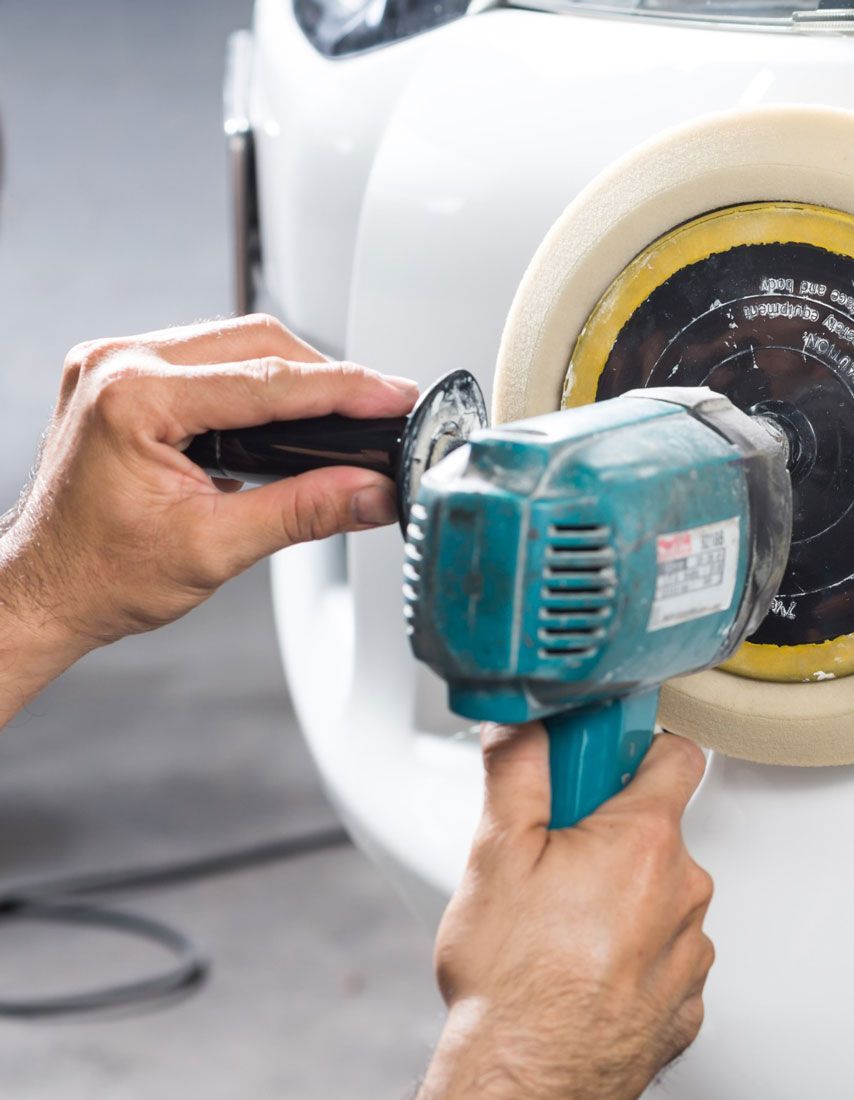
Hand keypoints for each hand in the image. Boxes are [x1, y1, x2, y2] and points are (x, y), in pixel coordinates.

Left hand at [0, 316, 415, 720]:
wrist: (42, 590)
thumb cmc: (98, 575)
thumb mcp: (216, 548)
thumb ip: (305, 511)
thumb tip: (371, 491)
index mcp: (133, 399)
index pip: (269, 382)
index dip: (346, 389)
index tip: (395, 396)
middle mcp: (118, 366)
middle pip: (256, 341)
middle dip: (325, 375)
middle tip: (379, 406)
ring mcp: (114, 364)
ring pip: (235, 341)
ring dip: (292, 374)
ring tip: (338, 413)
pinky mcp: (121, 375)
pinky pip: (206, 356)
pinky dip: (254, 379)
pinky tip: (280, 411)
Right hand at [373, 727, 715, 1099]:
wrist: (524, 1083)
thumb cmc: (512, 980)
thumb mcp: (496, 854)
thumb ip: (516, 770)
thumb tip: (521, 722)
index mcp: (645, 840)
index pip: (678, 755)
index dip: (638, 748)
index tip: (603, 760)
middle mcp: (684, 889)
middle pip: (659, 832)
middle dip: (611, 836)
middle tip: (554, 862)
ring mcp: (691, 950)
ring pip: (662, 898)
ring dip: (624, 901)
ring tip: (562, 930)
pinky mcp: (687, 1003)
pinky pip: (666, 959)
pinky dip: (633, 959)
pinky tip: (585, 973)